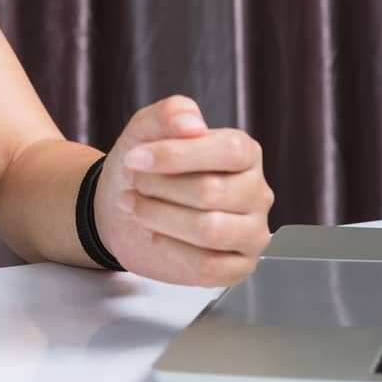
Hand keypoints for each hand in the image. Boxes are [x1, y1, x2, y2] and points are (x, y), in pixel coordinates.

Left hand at [93, 95, 273, 287]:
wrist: (125, 206)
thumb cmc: (146, 165)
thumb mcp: (149, 128)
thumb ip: (171, 113)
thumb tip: (192, 125)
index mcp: (245, 153)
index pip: (229, 151)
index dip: (178, 155)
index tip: (134, 158)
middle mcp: (256, 192)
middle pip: (212, 192)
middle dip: (160, 187)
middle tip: (133, 183)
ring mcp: (251, 232)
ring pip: (211, 231)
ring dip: (160, 217)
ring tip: (135, 205)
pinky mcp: (238, 267)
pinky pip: (209, 266)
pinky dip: (171, 248)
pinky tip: (154, 234)